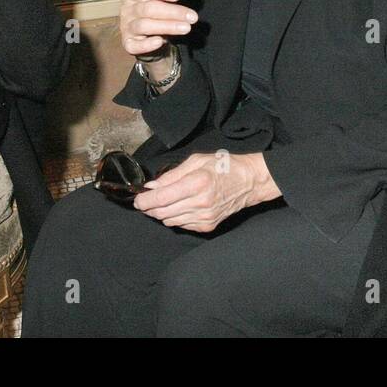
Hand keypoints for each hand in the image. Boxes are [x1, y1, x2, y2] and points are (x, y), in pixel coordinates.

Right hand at [120, 0, 195, 64]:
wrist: (145, 35)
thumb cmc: (155, 11)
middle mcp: (127, 9)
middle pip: (147, 9)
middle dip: (172, 12)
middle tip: (193, 17)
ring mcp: (126, 27)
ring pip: (144, 26)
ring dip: (167, 27)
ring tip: (186, 28)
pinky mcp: (128, 44)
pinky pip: (134, 45)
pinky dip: (147, 44)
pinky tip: (160, 41)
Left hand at [134, 152, 279, 231]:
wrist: (249, 182)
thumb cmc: (223, 166)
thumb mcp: (196, 161)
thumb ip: (172, 175)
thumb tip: (151, 187)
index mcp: (196, 183)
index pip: (161, 198)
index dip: (144, 201)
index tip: (137, 199)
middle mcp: (200, 203)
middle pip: (162, 212)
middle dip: (150, 208)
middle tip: (145, 201)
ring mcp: (204, 217)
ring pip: (170, 221)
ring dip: (161, 213)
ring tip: (163, 202)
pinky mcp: (208, 226)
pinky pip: (182, 225)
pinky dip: (176, 217)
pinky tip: (180, 207)